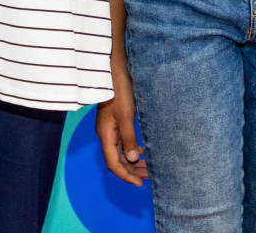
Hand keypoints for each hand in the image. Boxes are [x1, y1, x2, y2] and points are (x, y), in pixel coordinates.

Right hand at [95, 61, 147, 185]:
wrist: (112, 70)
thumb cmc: (119, 90)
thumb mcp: (126, 115)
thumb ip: (129, 138)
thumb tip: (133, 159)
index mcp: (105, 135)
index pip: (113, 164)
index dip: (126, 176)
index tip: (140, 184)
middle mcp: (105, 134)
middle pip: (116, 160)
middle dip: (132, 171)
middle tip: (149, 177)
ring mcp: (109, 128)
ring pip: (120, 152)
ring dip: (133, 161)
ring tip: (148, 166)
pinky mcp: (114, 121)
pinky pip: (122, 142)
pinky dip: (131, 149)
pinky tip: (142, 150)